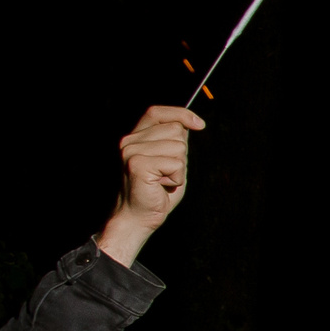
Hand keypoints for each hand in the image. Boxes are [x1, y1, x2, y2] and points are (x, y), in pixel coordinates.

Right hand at [98, 105, 203, 265]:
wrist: (138, 218)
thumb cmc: (157, 192)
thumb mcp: (169, 161)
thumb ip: (173, 142)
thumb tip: (189, 124)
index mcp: (135, 137)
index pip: (157, 112)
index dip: (180, 114)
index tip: (199, 125)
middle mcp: (129, 141)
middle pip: (176, 130)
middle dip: (181, 153)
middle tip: (166, 172)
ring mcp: (131, 151)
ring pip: (179, 148)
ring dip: (179, 168)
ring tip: (163, 180)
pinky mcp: (138, 164)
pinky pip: (176, 164)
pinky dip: (176, 178)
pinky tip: (161, 186)